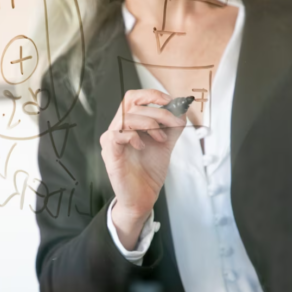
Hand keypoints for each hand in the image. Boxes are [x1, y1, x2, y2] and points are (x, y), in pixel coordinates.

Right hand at [100, 89, 185, 249]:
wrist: (143, 197)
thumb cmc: (149, 170)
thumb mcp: (166, 143)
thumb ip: (172, 126)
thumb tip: (182, 108)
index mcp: (128, 123)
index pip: (134, 97)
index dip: (151, 95)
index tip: (171, 101)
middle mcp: (117, 128)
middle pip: (132, 104)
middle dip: (158, 112)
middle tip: (175, 123)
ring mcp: (111, 140)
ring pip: (127, 117)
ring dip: (150, 124)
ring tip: (161, 139)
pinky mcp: (109, 153)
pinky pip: (117, 135)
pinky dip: (134, 137)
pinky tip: (143, 146)